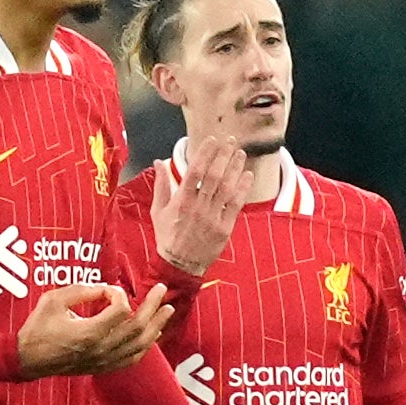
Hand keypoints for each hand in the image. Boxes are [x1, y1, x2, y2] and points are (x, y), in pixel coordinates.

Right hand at [16, 282, 170, 376]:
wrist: (27, 360)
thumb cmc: (37, 328)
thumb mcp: (54, 300)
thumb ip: (82, 290)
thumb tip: (105, 288)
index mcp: (90, 332)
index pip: (120, 310)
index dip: (118, 294)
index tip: (107, 289)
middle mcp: (101, 349)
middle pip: (137, 327)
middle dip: (152, 306)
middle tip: (161, 290)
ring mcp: (103, 361)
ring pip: (140, 345)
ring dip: (156, 326)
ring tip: (167, 311)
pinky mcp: (102, 367)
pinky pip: (131, 359)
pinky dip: (145, 346)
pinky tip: (153, 335)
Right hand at [154, 136, 252, 274]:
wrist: (179, 264)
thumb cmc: (167, 236)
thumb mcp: (157, 210)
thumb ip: (160, 184)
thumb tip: (159, 162)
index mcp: (181, 201)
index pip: (194, 171)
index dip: (205, 153)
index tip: (212, 140)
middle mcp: (198, 207)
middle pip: (214, 175)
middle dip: (224, 156)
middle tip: (231, 141)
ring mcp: (212, 217)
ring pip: (226, 188)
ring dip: (235, 168)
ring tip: (240, 153)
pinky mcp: (224, 228)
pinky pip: (236, 204)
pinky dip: (243, 188)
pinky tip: (247, 175)